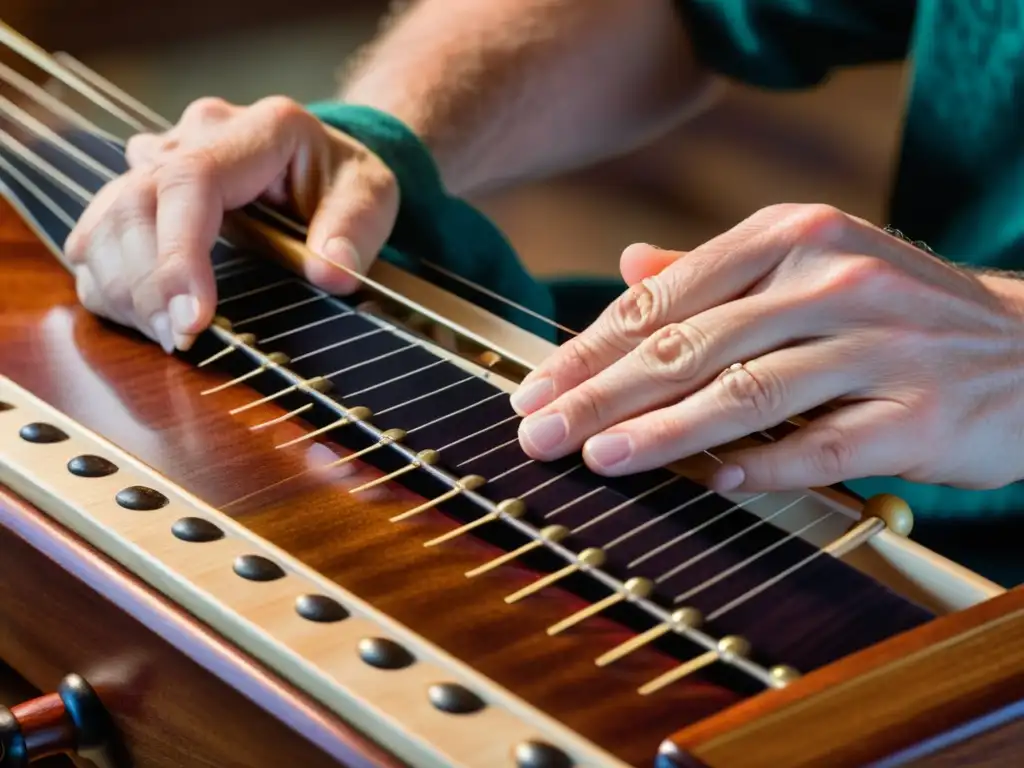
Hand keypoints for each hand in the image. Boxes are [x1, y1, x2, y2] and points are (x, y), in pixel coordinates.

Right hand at [65, 96, 397, 352]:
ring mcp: (158, 160)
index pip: (192, 181)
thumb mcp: (371, 197)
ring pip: (105, 220)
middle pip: (134, 203)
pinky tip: (146, 319)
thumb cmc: (343, 180)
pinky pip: (97, 236)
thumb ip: (354, 231)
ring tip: (168, 336)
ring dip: (124, 289)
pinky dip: (110, 285)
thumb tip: (331, 273)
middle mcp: (196, 135)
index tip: (193, 319)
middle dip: (148, 285)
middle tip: (181, 340)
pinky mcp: (136, 190)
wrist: (322, 160)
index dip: (181, 254)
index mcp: (259, 129)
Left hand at [511, 204, 1023, 492]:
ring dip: (663, 431)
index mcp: (791, 237)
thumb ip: (715, 270)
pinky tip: (711, 483)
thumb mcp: (810, 263)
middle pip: (690, 346)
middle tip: (539, 434)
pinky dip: (763, 466)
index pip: (665, 298)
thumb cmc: (898, 311)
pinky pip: (825, 445)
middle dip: (601, 394)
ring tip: (599, 458)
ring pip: (747, 393)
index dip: (590, 348)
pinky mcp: (917, 411)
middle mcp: (830, 280)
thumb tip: (627, 266)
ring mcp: (878, 344)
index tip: (536, 389)